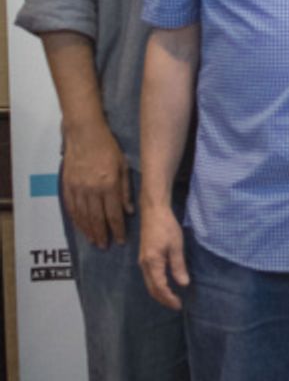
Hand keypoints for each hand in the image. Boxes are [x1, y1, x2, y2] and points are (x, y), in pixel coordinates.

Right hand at [61, 120, 132, 248]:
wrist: (84, 133)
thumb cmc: (108, 148)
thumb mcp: (124, 166)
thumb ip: (126, 190)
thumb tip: (129, 212)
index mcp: (109, 185)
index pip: (114, 214)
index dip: (117, 229)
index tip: (120, 241)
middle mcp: (92, 189)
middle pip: (97, 219)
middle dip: (102, 234)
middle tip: (105, 247)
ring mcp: (77, 188)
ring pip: (83, 216)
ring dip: (88, 231)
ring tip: (94, 241)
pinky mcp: (67, 185)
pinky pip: (71, 207)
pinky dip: (76, 220)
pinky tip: (80, 227)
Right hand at [138, 204, 189, 309]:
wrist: (153, 213)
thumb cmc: (166, 227)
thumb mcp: (176, 246)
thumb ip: (178, 266)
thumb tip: (183, 284)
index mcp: (152, 263)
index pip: (160, 287)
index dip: (169, 298)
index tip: (179, 305)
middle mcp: (144, 265)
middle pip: (152, 289)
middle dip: (163, 299)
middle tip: (176, 305)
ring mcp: (142, 261)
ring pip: (149, 283)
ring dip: (159, 293)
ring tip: (172, 298)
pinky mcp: (144, 258)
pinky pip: (149, 277)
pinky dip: (156, 285)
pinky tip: (165, 285)